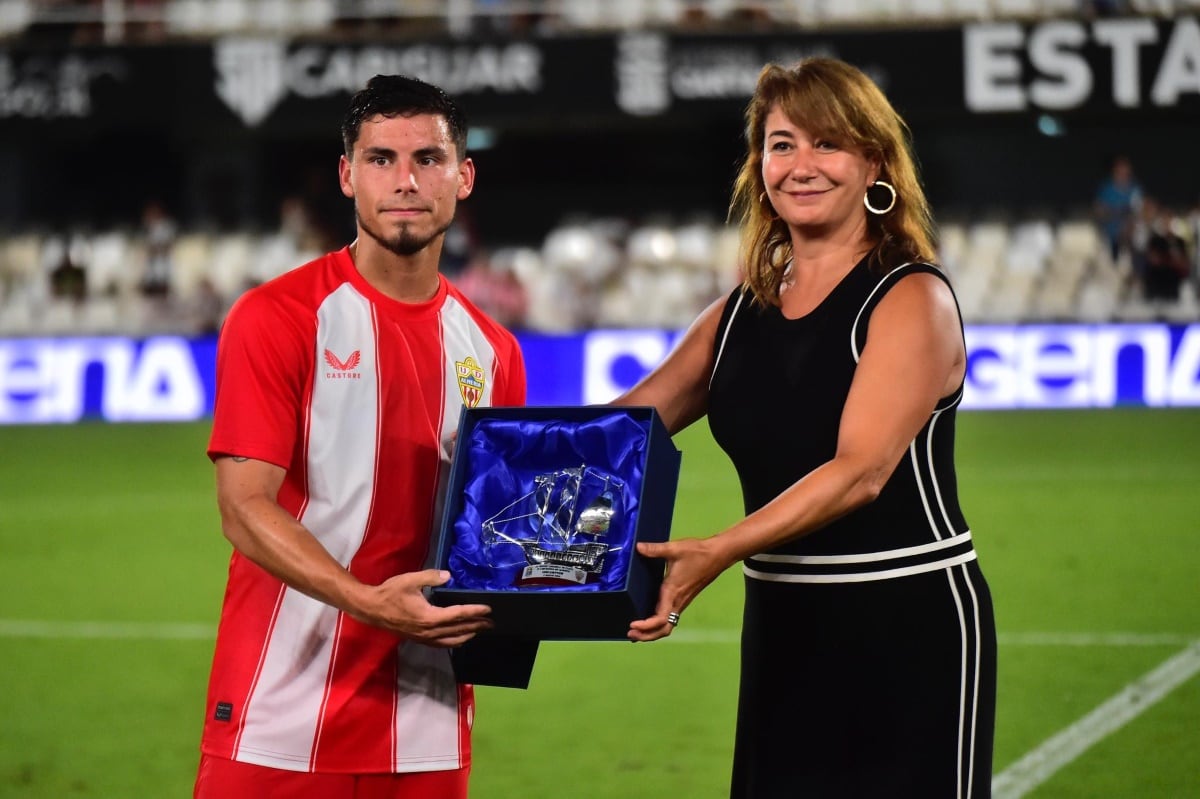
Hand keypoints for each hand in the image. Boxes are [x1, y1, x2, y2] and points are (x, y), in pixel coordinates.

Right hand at [357, 569, 491, 647]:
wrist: (371, 609)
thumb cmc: (390, 593)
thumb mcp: (410, 580)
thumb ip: (431, 577)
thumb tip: (448, 576)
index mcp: (429, 616)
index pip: (458, 614)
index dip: (475, 611)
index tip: (488, 609)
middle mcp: (429, 631)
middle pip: (458, 629)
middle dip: (476, 625)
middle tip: (491, 622)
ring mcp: (424, 637)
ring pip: (451, 640)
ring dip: (467, 635)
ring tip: (479, 630)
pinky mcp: (419, 639)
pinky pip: (441, 643)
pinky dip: (454, 641)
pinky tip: (459, 638)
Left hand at [628, 538, 724, 642]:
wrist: (717, 555)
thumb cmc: (697, 552)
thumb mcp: (674, 548)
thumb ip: (655, 549)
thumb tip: (638, 546)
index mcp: (673, 592)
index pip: (660, 619)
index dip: (646, 626)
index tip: (633, 624)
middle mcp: (677, 601)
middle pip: (663, 630)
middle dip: (646, 635)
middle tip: (630, 634)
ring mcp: (681, 602)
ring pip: (667, 626)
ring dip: (651, 632)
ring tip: (635, 631)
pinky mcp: (682, 600)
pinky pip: (669, 618)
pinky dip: (657, 624)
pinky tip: (647, 620)